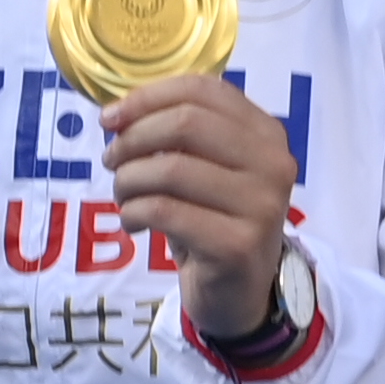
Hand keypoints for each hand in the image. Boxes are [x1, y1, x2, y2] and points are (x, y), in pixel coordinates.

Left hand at [105, 72, 299, 340]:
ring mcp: (261, 206)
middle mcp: (273, 163)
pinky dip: (135, 212)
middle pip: (186, 124)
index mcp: (267, 133)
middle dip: (133, 138)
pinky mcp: (238, 245)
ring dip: (129, 180)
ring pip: (171, 168)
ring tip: (122, 196)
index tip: (111, 118)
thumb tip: (117, 114)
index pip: (205, 90)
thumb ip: (178, 135)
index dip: (150, 97)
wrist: (240, 293)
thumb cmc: (214, 221)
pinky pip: (166, 211)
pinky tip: (133, 222)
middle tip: (111, 160)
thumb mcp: (206, 169)